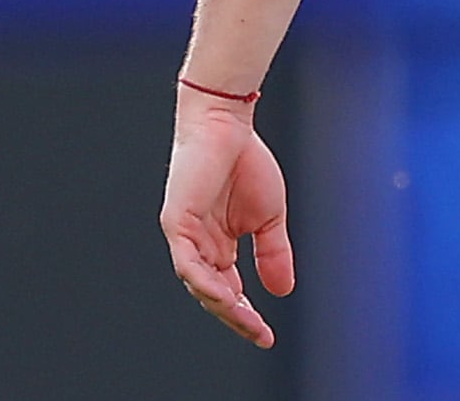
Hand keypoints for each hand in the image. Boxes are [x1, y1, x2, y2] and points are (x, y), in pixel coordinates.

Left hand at [160, 88, 292, 347]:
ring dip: (223, 304)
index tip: (266, 335)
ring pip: (199, 284)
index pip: (230, 289)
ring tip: (247, 319)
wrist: (227, 125)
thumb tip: (283, 291)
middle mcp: (198, 247)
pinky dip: (204, 281)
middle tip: (259, 335)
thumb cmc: (245, 163)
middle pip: (214, 294)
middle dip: (236, 317)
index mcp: (218, 246)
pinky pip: (187, 263)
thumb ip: (273, 253)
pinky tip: (223, 295)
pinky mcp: (177, 224)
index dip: (246, 313)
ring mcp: (185, 237)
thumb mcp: (270, 217)